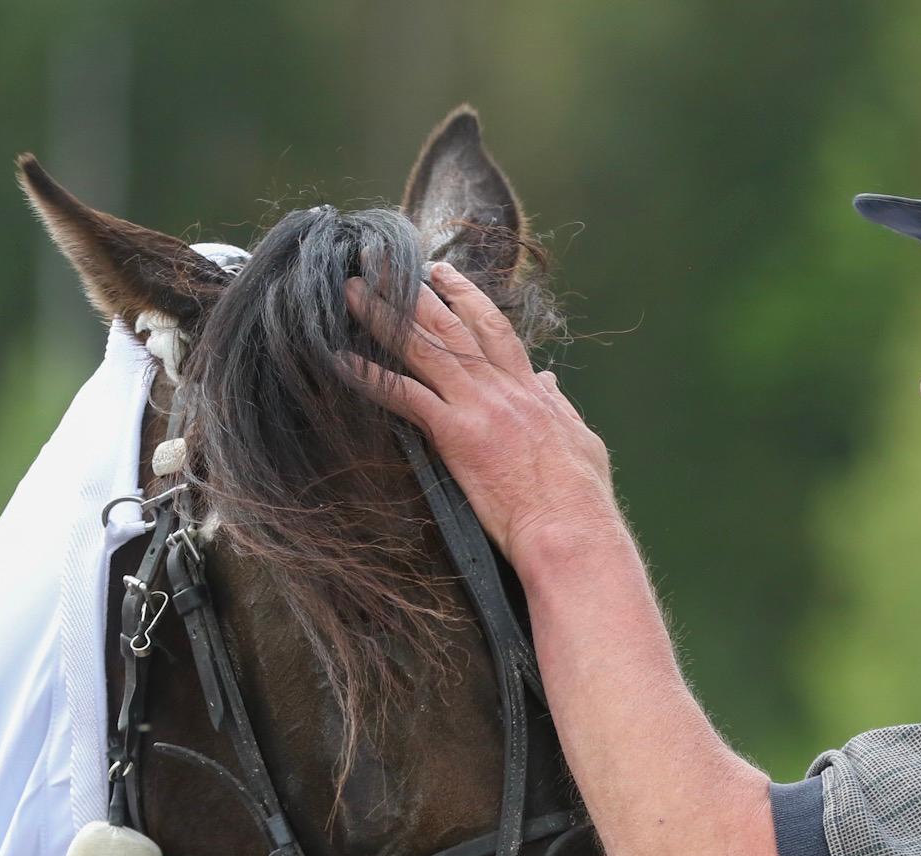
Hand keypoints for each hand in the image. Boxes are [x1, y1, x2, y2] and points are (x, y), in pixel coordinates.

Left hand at [342, 261, 618, 566]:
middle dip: (414, 291)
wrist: (570, 526)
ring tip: (350, 291)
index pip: (492, 329)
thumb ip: (560, 407)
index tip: (441, 274)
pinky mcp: (456, 434)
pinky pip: (404, 397)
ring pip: (422, 348)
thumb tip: (550, 383)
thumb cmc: (580, 496)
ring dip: (382, 316)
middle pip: (450, 325)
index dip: (465, 297)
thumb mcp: (580, 439)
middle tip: (383, 263)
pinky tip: (340, 361)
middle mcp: (500, 387)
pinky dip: (370, 377)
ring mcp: (477, 406)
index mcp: (529, 389)